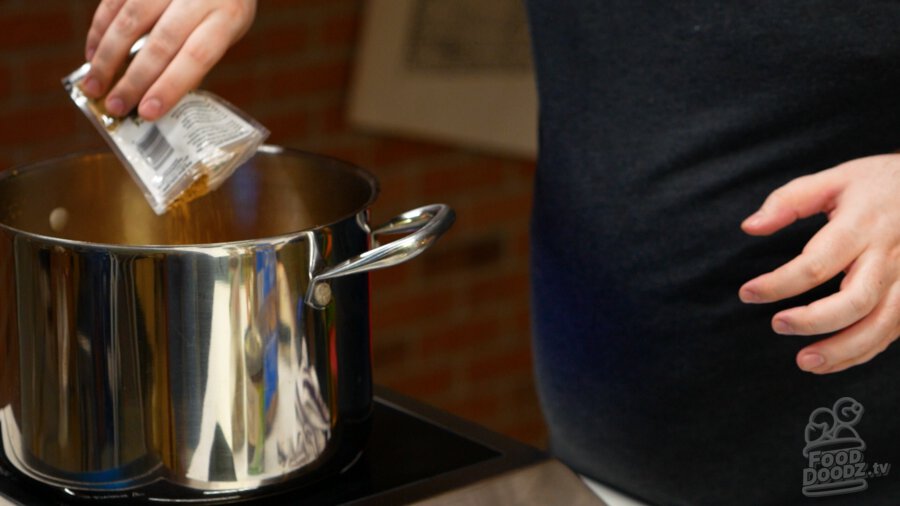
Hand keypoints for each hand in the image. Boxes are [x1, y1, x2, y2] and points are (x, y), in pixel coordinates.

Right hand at [82, 0, 256, 120]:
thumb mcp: (225, 31)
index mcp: (228, 16)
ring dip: (108, 57)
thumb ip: (196, 58)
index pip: (198, 56)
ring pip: (131, 20)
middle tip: (114, 106)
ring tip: (94, 86)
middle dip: (135, 79)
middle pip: (162, 42)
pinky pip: (114, 1)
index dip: (170, 86)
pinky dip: (99, 30)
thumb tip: (157, 95)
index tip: (148, 112)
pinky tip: (92, 55)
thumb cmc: (221, 4)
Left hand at [739, 154, 899, 373]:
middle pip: (854, 300)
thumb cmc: (880, 184)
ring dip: (841, 349)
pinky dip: (861, 353)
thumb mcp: (836, 179)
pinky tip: (830, 361)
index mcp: (863, 225)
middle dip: (813, 321)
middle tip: (777, 325)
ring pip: (880, 325)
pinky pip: (892, 333)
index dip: (778, 284)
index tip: (747, 293)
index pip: (816, 263)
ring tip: (804, 361)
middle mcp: (890, 255)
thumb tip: (750, 227)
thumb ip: (790, 200)